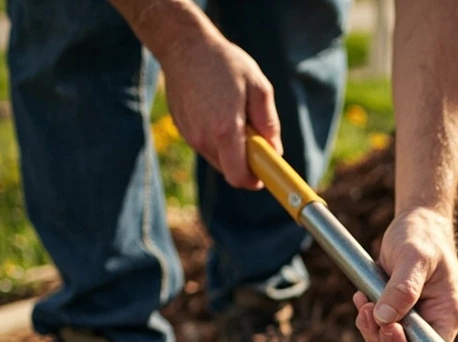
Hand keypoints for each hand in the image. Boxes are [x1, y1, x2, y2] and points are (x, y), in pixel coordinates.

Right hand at [158, 32, 280, 188]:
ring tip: (234, 116)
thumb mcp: (258, 87)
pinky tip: (218, 111)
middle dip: (246, 161)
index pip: (239, 177)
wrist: (184, 46)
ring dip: (232, 149)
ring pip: (219, 159)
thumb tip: (275, 150)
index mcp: (225, 130)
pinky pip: (206, 146)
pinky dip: (217, 139)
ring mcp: (190, 135)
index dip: (254, 180)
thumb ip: (269, 123)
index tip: (265, 172)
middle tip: (254, 135)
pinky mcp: (183, 130)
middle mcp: (204, 138)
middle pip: (230, 171)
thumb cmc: (225, 64)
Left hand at [354, 207, 457, 341]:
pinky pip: (381, 329)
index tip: (388, 326)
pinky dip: (367, 318)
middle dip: (383, 337)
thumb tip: (385, 318)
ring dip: (371, 328)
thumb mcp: (414, 256)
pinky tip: (362, 297)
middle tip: (367, 311)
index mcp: (449, 311)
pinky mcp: (400, 314)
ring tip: (362, 300)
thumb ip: (402, 288)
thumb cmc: (423, 235)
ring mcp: (417, 318)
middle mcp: (436, 320)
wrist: (417, 222)